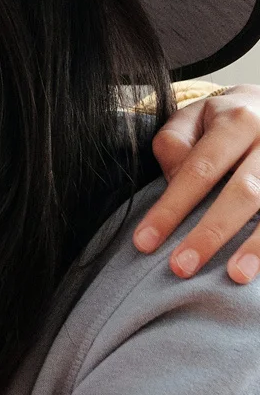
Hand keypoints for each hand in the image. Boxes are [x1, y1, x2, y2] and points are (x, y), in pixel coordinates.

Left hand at [136, 86, 259, 281]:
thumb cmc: (221, 121)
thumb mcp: (191, 118)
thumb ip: (173, 144)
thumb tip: (173, 180)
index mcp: (236, 121)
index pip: (198, 170)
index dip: (171, 209)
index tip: (145, 242)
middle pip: (242, 192)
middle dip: (210, 232)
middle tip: (182, 267)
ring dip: (256, 245)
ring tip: (236, 275)